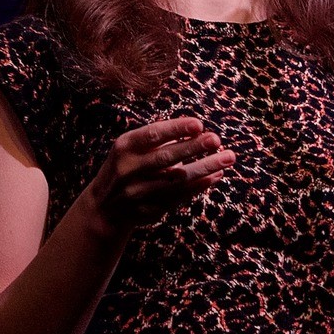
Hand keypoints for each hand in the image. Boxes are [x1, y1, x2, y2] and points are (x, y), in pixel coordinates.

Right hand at [85, 117, 233, 232]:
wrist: (104, 207)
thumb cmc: (128, 166)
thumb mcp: (132, 148)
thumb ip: (160, 140)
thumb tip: (199, 132)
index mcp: (124, 147)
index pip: (152, 135)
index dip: (175, 129)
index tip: (199, 124)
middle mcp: (128, 170)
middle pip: (165, 158)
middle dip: (193, 148)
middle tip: (216, 139)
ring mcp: (138, 192)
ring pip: (177, 179)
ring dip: (205, 167)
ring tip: (228, 157)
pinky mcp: (149, 209)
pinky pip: (180, 197)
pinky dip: (200, 185)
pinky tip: (216, 175)